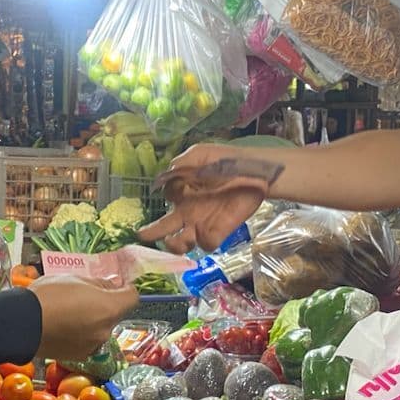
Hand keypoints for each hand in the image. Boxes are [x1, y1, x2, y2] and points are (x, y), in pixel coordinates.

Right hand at [28, 275, 138, 362]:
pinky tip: (62, 327)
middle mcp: (106, 330)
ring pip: (99, 329)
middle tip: (83, 297)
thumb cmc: (47, 296)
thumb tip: (113, 284)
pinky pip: (87, 341)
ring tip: (67, 313)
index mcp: (110, 307)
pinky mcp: (79, 356)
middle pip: (114, 314)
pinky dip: (80, 335)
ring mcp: (94, 345)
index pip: (132, 297)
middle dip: (103, 305)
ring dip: (91, 321)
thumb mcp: (74, 279)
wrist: (21, 324)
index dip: (125, 289)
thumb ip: (99, 283)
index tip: (117, 285)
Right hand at [138, 143, 276, 251]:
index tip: (168, 194)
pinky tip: (202, 235)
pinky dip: (202, 243)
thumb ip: (181, 164)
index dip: (164, 198)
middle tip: (142, 236)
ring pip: (181, 243)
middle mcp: (187, 211)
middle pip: (164, 228)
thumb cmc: (227, 160)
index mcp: (181, 192)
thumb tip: (164, 177)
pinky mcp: (219, 231)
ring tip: (174, 241)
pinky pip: (206, 244)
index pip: (163, 201)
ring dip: (175, 245)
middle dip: (151, 234)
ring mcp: (202, 223)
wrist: (257, 171)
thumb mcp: (200, 154)